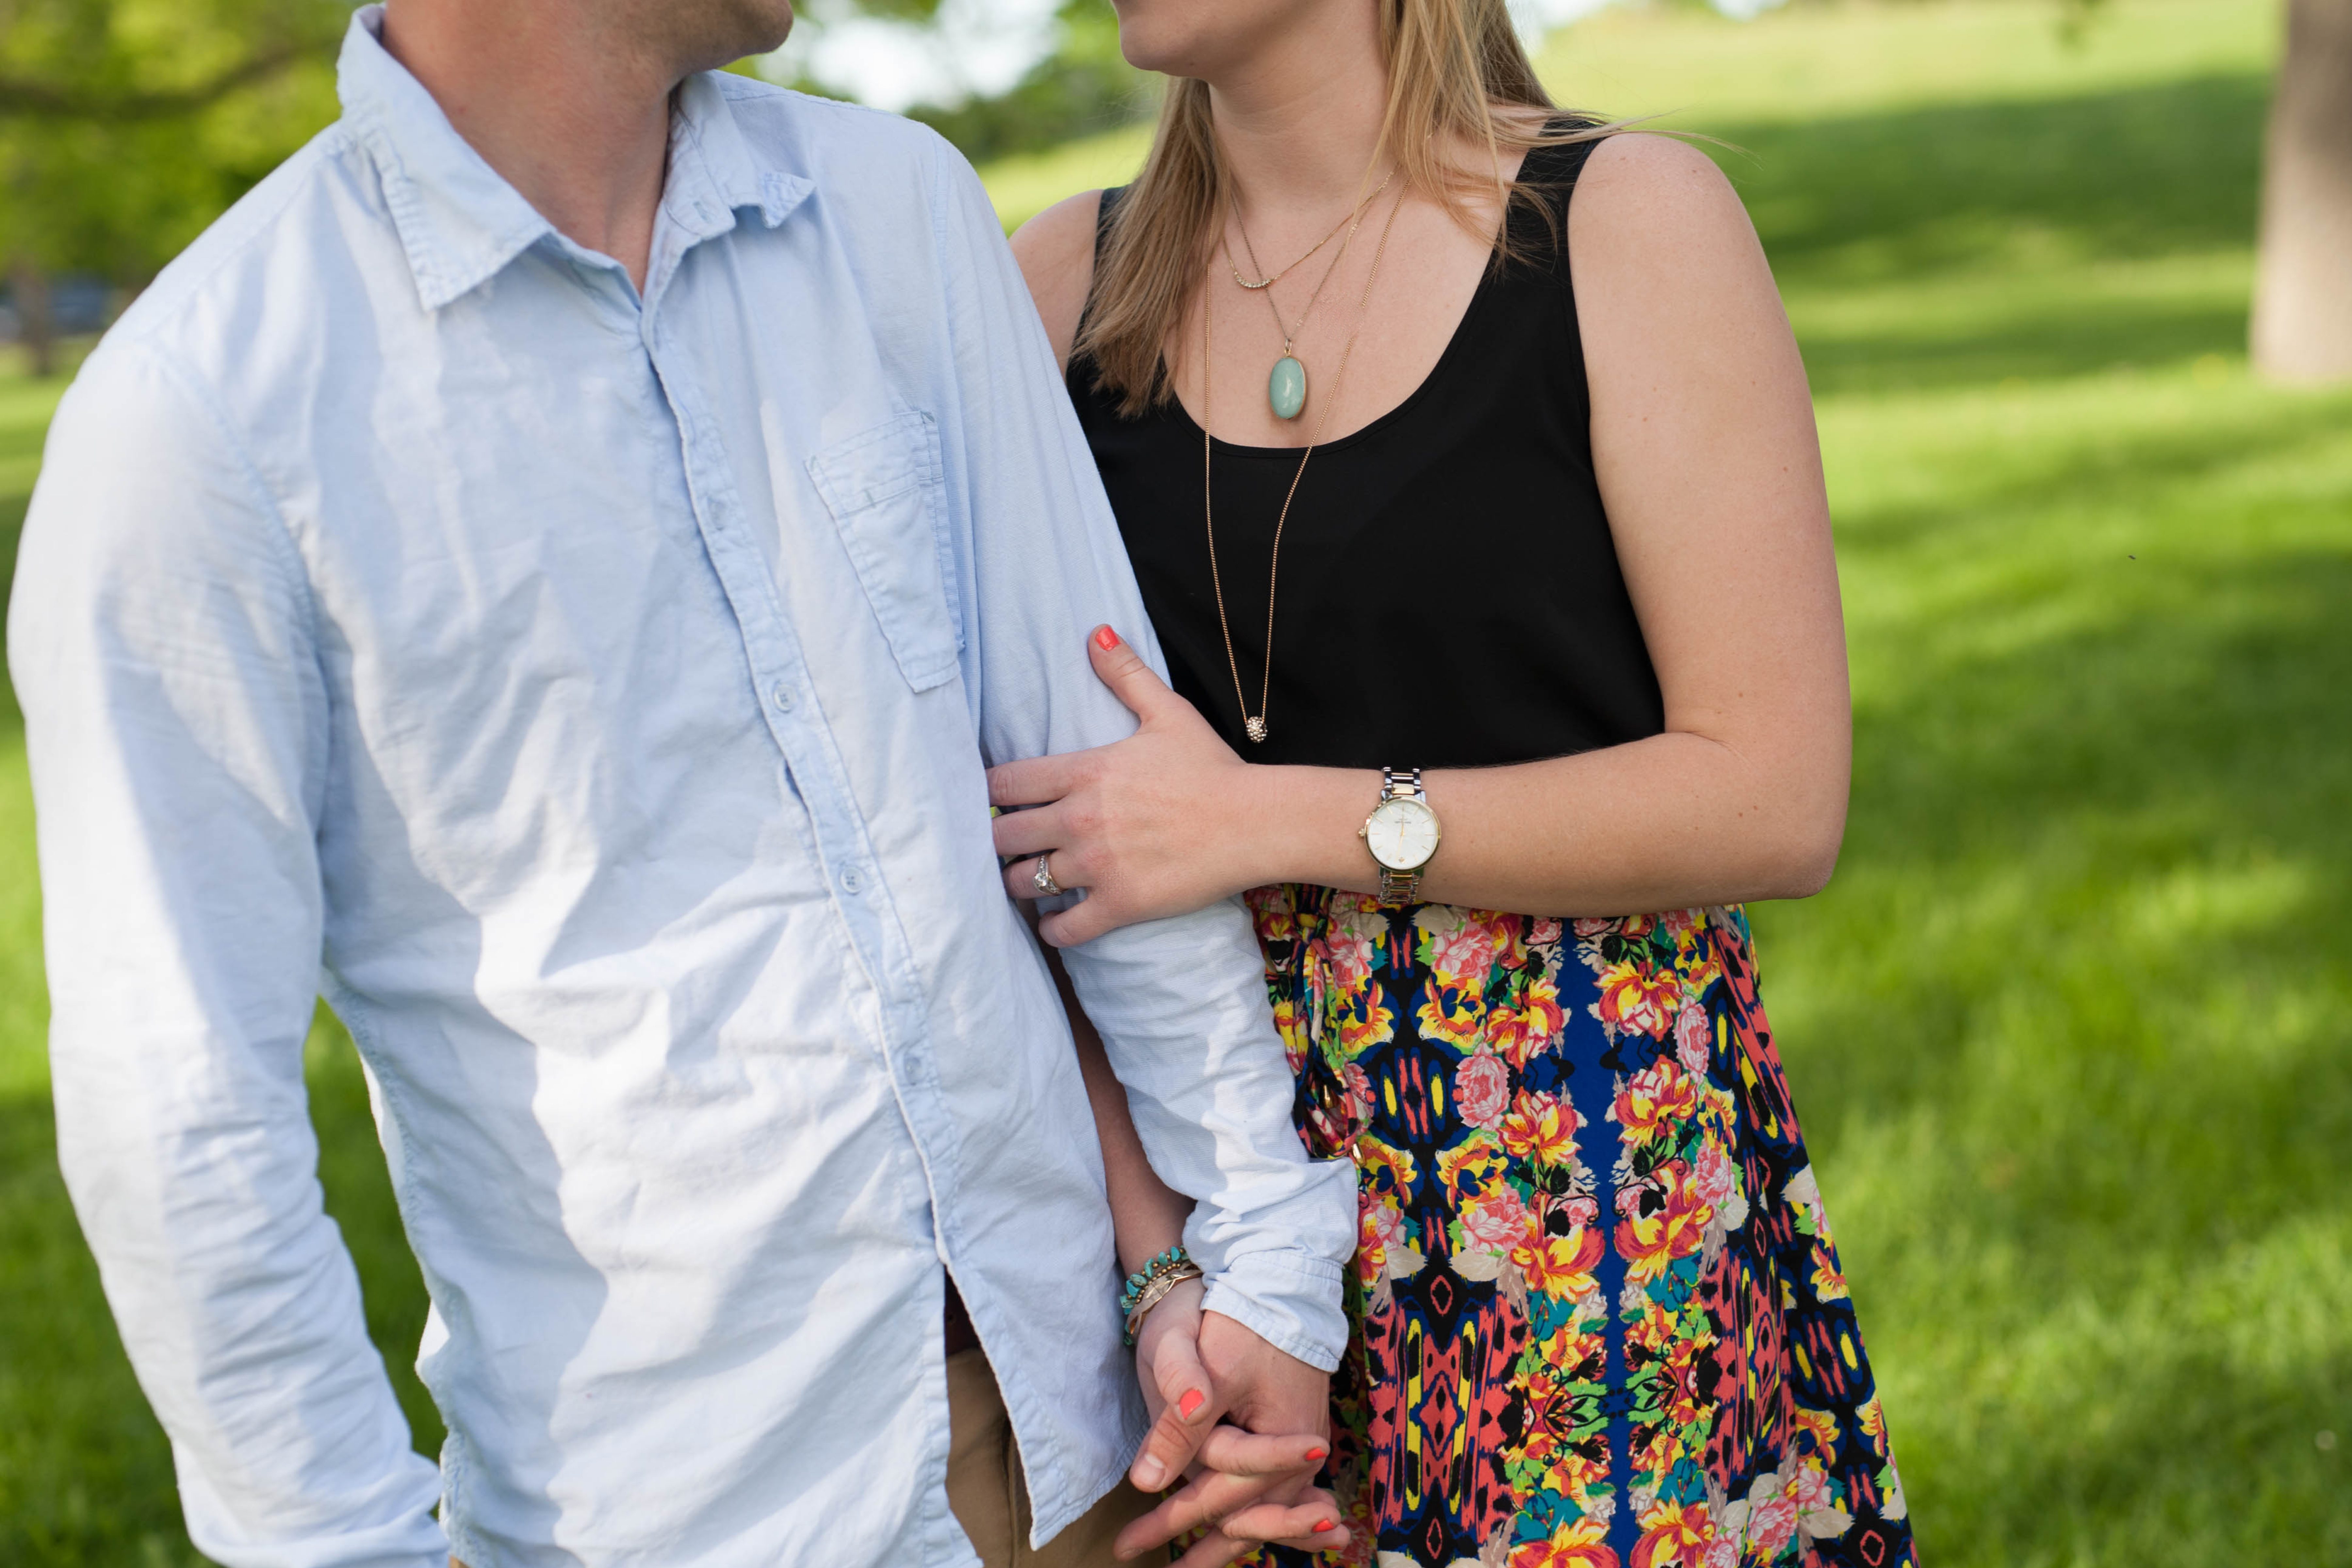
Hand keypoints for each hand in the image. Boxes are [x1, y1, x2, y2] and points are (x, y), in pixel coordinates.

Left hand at [990, 627, 1269, 946]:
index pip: (1005, 784)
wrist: (1255, 821)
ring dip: (1020, 884)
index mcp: (1085, 772)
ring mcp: (1098, 866)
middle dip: (1000, 841)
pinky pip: (1064, 929)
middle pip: (1004, 837)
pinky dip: (1053, 929)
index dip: (991, 794)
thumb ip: (1125, 673)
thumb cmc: (1212, 768)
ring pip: (1025, 883)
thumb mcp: (1167, 712)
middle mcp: (1081, 820)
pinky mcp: (1120, 904)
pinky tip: (1055, 922)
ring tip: (1027, 880)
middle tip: (1009, 844)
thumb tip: (1095, 632)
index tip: (997, 801)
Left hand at [1121, 1303, 1350, 1564]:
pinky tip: (1243, 1535)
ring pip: (1263, 1512)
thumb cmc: (1236, 1319)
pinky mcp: (1295, 1438)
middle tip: (1147, 1565)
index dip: (1170, 1522)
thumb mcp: (1202, 1366)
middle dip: (1200, 1551)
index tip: (1125, 1544)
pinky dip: (1262, 1519)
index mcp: (1285, 1438)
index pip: (1219, 1495)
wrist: (1274, 1280)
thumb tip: (1148, 1482)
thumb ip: (1178, 1425)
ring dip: (1228, 1542)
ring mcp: (1303, 1447)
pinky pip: (1277, 1493)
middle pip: (1247, 1517)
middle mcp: (1302, 1453)